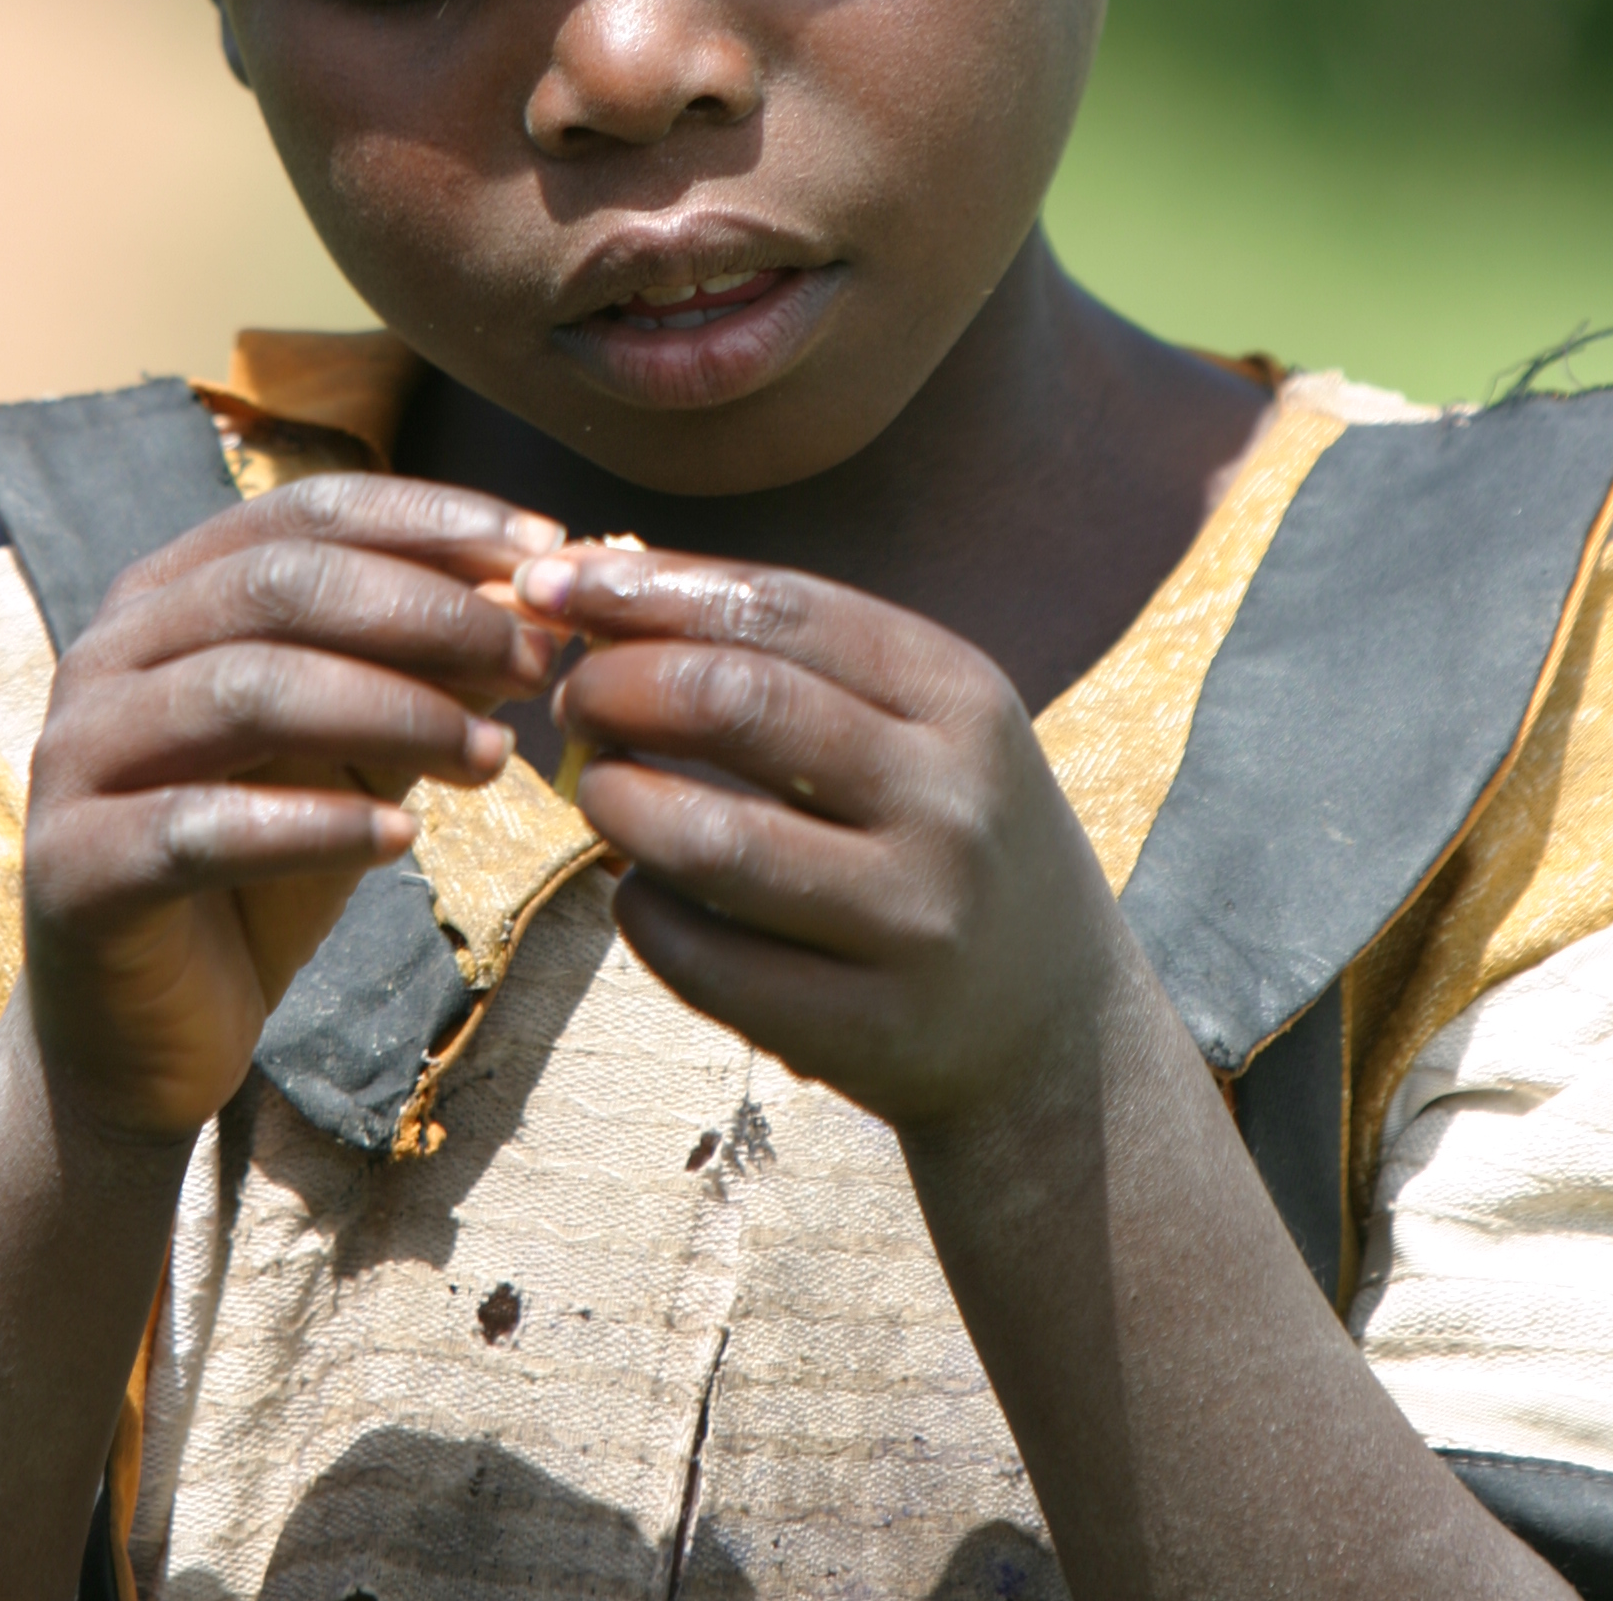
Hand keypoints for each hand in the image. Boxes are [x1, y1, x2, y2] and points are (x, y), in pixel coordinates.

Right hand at [23, 475, 562, 1141]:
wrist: (147, 1029)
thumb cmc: (260, 864)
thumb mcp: (359, 749)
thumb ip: (423, 672)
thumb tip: (537, 600)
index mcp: (168, 594)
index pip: (307, 513)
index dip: (431, 522)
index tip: (545, 549)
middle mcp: (107, 654)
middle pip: (279, 587)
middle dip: (427, 615)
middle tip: (536, 662)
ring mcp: (77, 758)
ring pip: (246, 692)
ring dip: (393, 711)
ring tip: (492, 756)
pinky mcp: (74, 869)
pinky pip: (201, 826)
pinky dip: (315, 824)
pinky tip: (403, 836)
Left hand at [516, 546, 1120, 1132]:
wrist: (1057, 1030)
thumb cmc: (945, 837)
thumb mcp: (923, 726)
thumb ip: (792, 658)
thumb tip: (608, 582)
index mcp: (958, 693)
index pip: (778, 607)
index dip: (649, 587)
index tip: (554, 582)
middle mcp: (949, 798)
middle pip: (737, 703)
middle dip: (619, 684)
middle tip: (572, 696)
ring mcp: (916, 919)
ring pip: (712, 839)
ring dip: (617, 802)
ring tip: (600, 791)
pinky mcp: (873, 1030)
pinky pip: (709, 961)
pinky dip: (643, 913)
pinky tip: (640, 892)